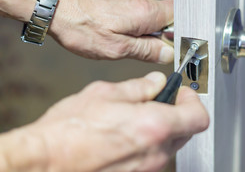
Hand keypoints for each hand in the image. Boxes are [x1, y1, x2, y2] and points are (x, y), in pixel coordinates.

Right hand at [9, 72, 208, 171]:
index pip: (198, 117)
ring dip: (162, 128)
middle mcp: (155, 152)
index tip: (182, 92)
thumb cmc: (69, 131)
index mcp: (154, 126)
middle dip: (177, 112)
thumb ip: (138, 87)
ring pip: (170, 144)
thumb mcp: (105, 94)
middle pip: (186, 130)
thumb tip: (155, 82)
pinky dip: (148, 142)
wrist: (45, 163)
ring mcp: (146, 169)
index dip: (193, 101)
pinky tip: (126, 133)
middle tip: (160, 100)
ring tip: (137, 116)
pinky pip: (153, 157)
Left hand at [49, 0, 173, 62]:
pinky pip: (136, 11)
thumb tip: (167, 54)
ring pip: (150, 15)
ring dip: (146, 31)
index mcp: (147, 13)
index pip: (180, 17)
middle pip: (166, 17)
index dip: (181, 33)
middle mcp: (141, 0)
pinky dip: (134, 24)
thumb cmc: (82, 26)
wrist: (55, 5)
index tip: (175, 47)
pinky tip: (117, 32)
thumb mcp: (117, 48)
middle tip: (148, 50)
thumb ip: (146, 51)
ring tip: (128, 42)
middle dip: (162, 35)